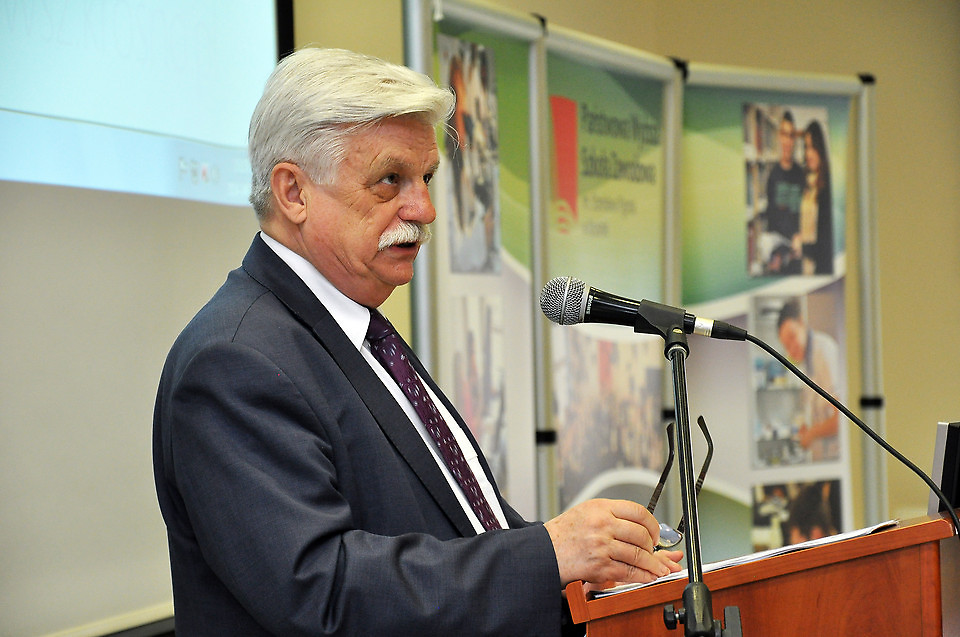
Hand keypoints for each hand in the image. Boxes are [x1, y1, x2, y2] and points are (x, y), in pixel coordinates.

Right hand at [545, 498, 682, 587]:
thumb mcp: (587, 513)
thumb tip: (644, 527)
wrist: (545, 551)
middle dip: (654, 547)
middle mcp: (602, 524)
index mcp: (601, 508)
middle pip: (641, 535)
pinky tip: (648, 577)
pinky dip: (643, 576)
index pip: (638, 511)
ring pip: (638, 555)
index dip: (652, 524)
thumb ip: (613, 516)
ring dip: (653, 565)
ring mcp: (602, 545)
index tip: (655, 533)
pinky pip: (629, 572)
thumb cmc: (565, 533)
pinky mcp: (600, 566)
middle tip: (655, 553)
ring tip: (659, 569)